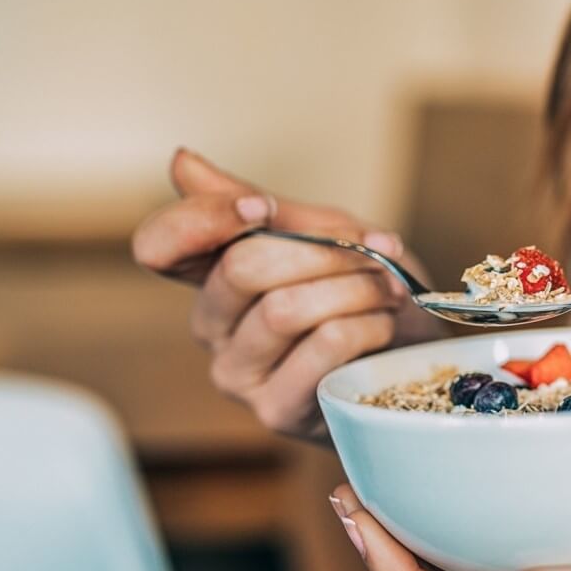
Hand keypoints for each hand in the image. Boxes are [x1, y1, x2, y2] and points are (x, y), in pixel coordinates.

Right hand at [132, 148, 441, 439]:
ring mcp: (238, 374)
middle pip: (241, 267)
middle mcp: (212, 328)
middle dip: (323, 251)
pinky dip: (367, 324)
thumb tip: (180, 161)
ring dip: (355, 288)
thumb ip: (259, 204)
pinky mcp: (276, 410)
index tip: (263, 208)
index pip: (157, 245)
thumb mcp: (321, 233)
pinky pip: (323, 346)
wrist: (413, 356)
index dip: (203, 219)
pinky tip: (383, 324)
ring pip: (285, 308)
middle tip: (374, 252)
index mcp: (211, 277)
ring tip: (387, 289)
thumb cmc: (362, 292)